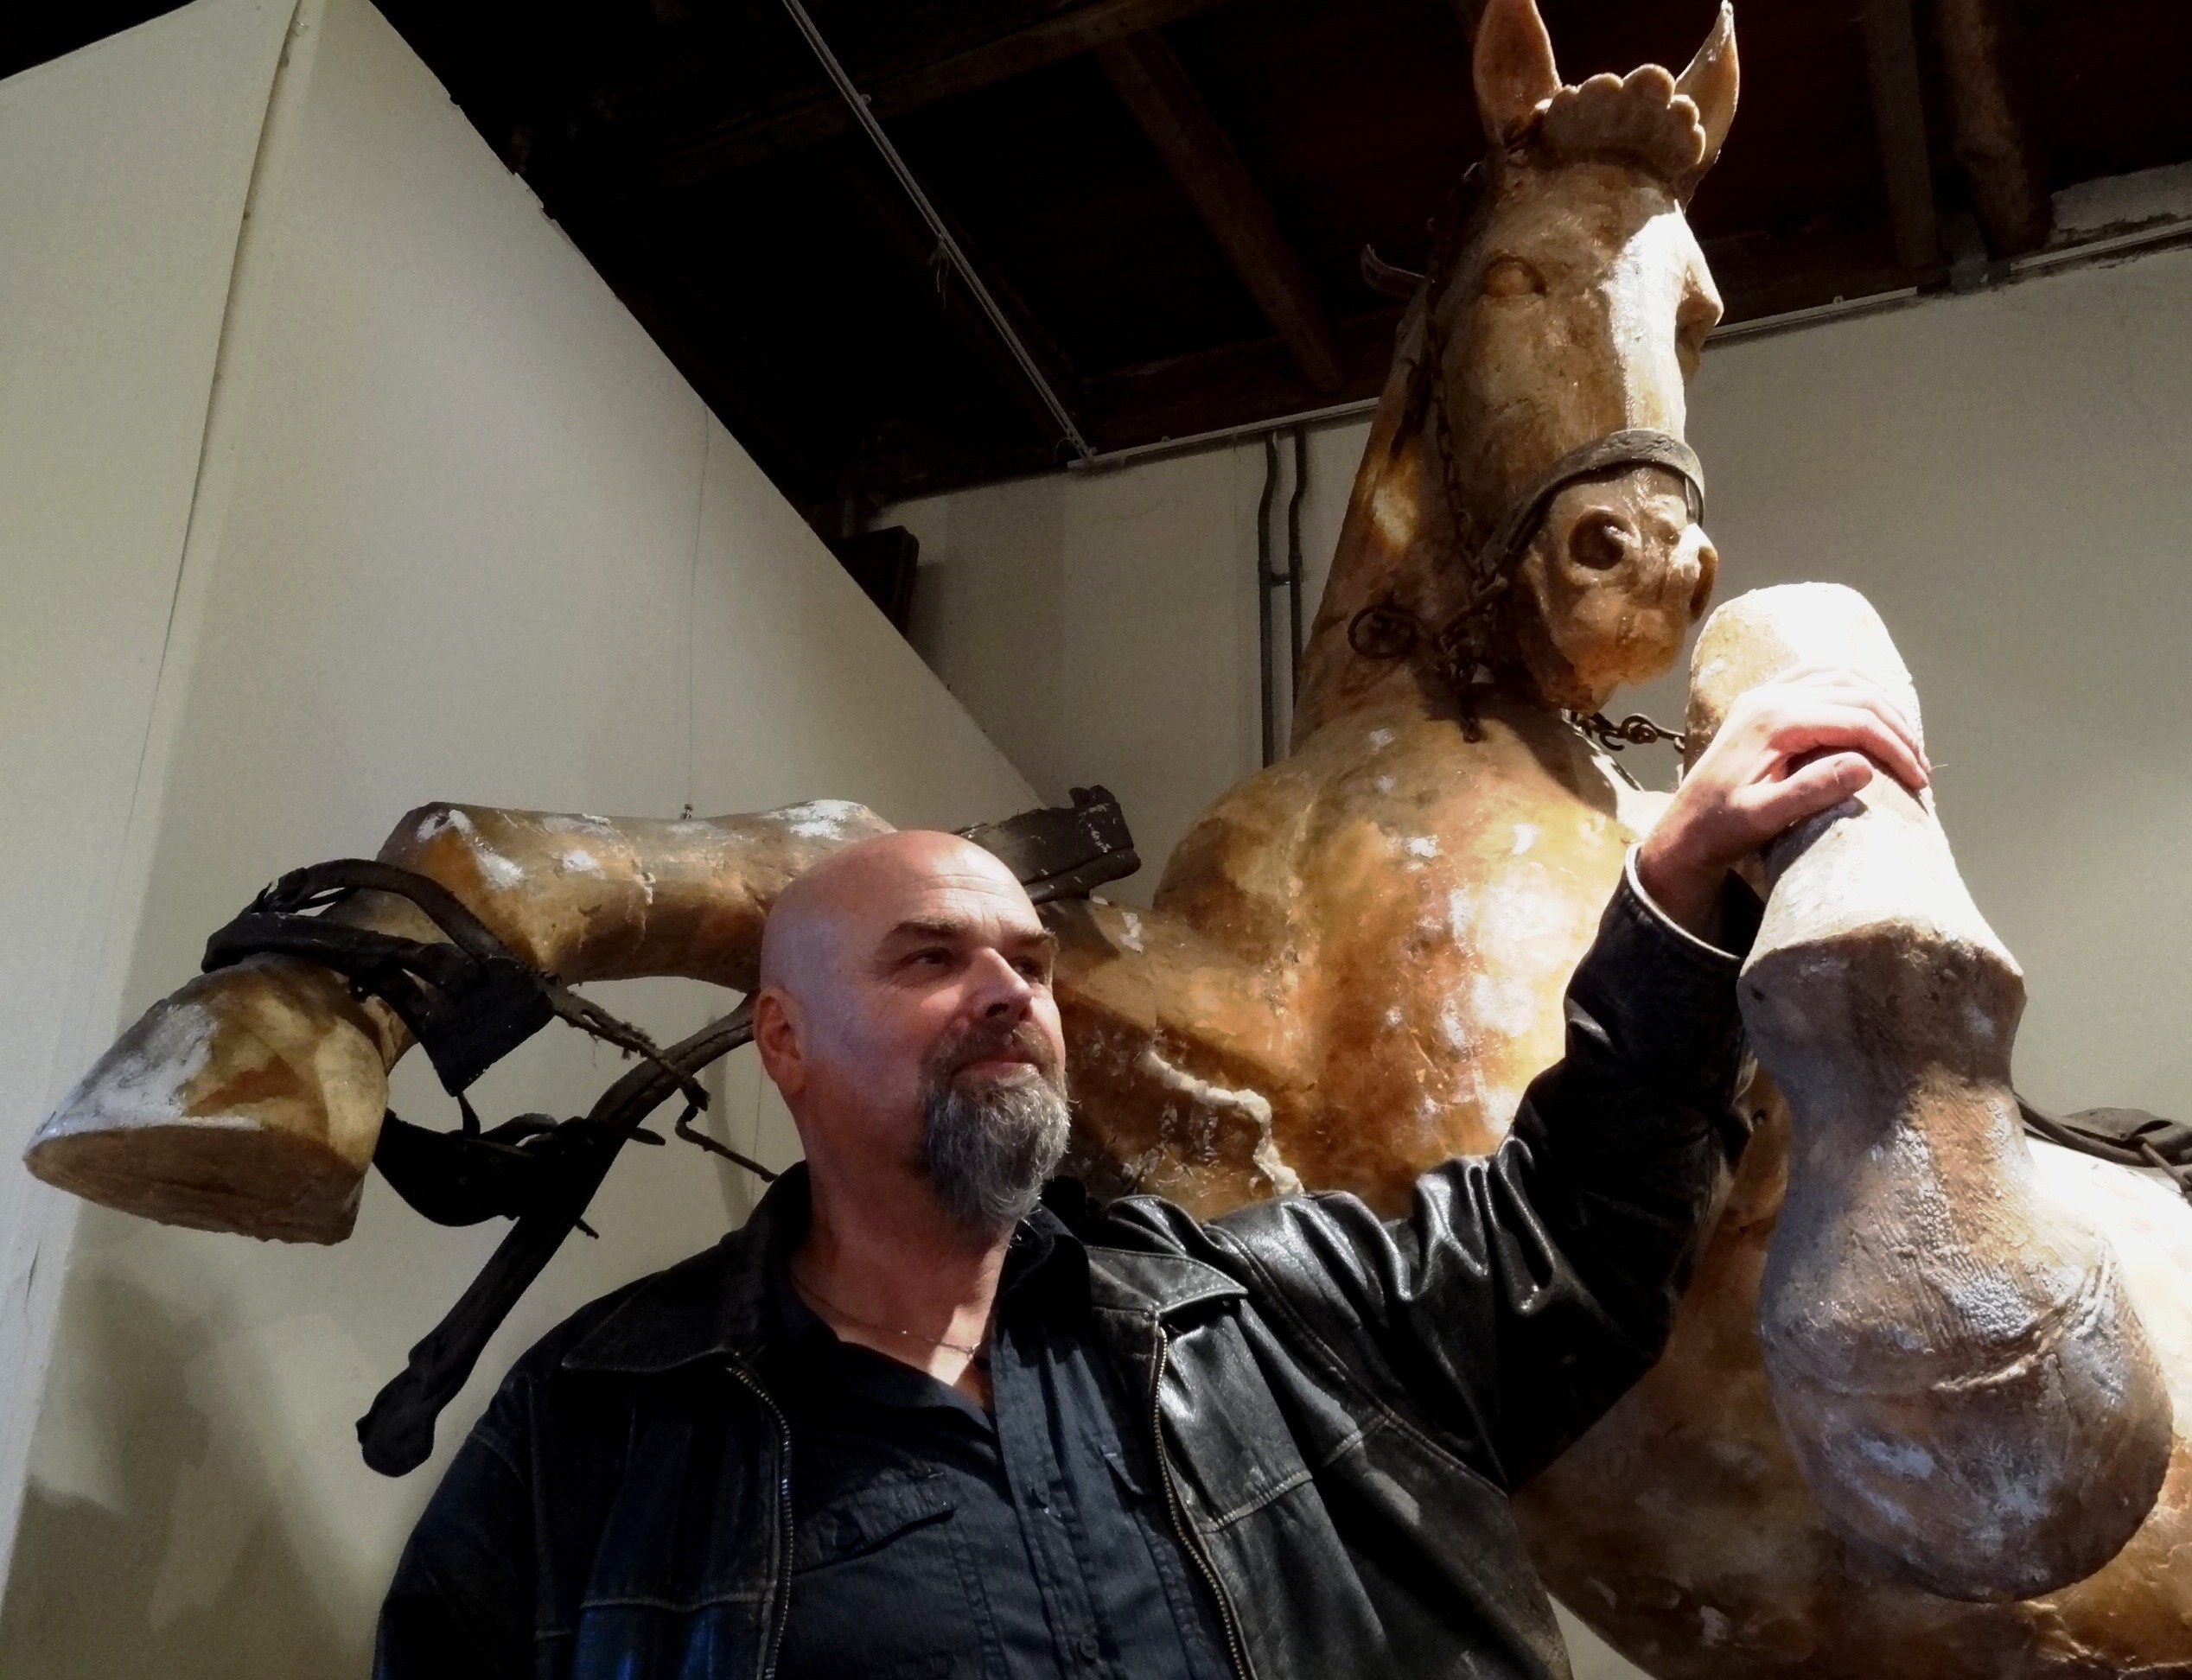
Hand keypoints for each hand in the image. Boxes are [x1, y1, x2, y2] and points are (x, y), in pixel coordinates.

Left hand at [1637, 666, 1930, 934]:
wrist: (1683, 829)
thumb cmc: (1722, 828)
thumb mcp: (1764, 818)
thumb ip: (1811, 791)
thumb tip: (1864, 766)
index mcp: (1775, 722)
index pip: (1857, 719)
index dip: (1895, 748)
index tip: (1919, 781)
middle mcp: (1770, 697)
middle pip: (1856, 692)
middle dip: (1896, 726)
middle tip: (1920, 765)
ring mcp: (1764, 694)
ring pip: (1840, 676)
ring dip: (1879, 702)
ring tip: (1903, 741)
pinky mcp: (1761, 701)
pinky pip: (1816, 675)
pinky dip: (1851, 687)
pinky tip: (1869, 711)